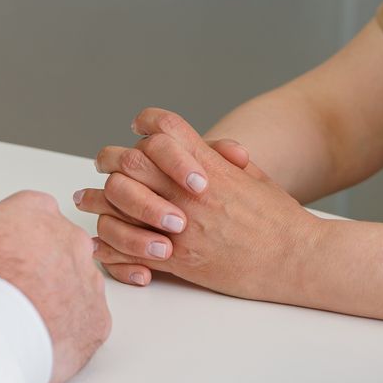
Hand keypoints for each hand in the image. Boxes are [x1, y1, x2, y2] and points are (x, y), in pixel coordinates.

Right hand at [0, 192, 110, 382]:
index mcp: (36, 210)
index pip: (22, 217)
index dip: (0, 240)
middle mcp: (71, 239)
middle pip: (50, 251)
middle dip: (29, 268)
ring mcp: (88, 280)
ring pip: (69, 287)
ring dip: (48, 299)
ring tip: (14, 320)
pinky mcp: (96, 320)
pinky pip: (80, 324)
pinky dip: (62, 332)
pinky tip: (36, 339)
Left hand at [74, 107, 319, 299]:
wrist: (296, 257)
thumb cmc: (281, 219)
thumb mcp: (257, 177)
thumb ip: (229, 161)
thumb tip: (217, 149)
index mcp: (209, 165)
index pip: (164, 126)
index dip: (146, 122)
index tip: (136, 129)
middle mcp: (190, 190)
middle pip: (131, 160)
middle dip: (111, 160)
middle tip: (101, 165)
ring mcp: (182, 224)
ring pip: (121, 202)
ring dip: (99, 200)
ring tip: (86, 200)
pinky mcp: (179, 259)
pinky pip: (130, 250)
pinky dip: (110, 245)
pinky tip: (100, 242)